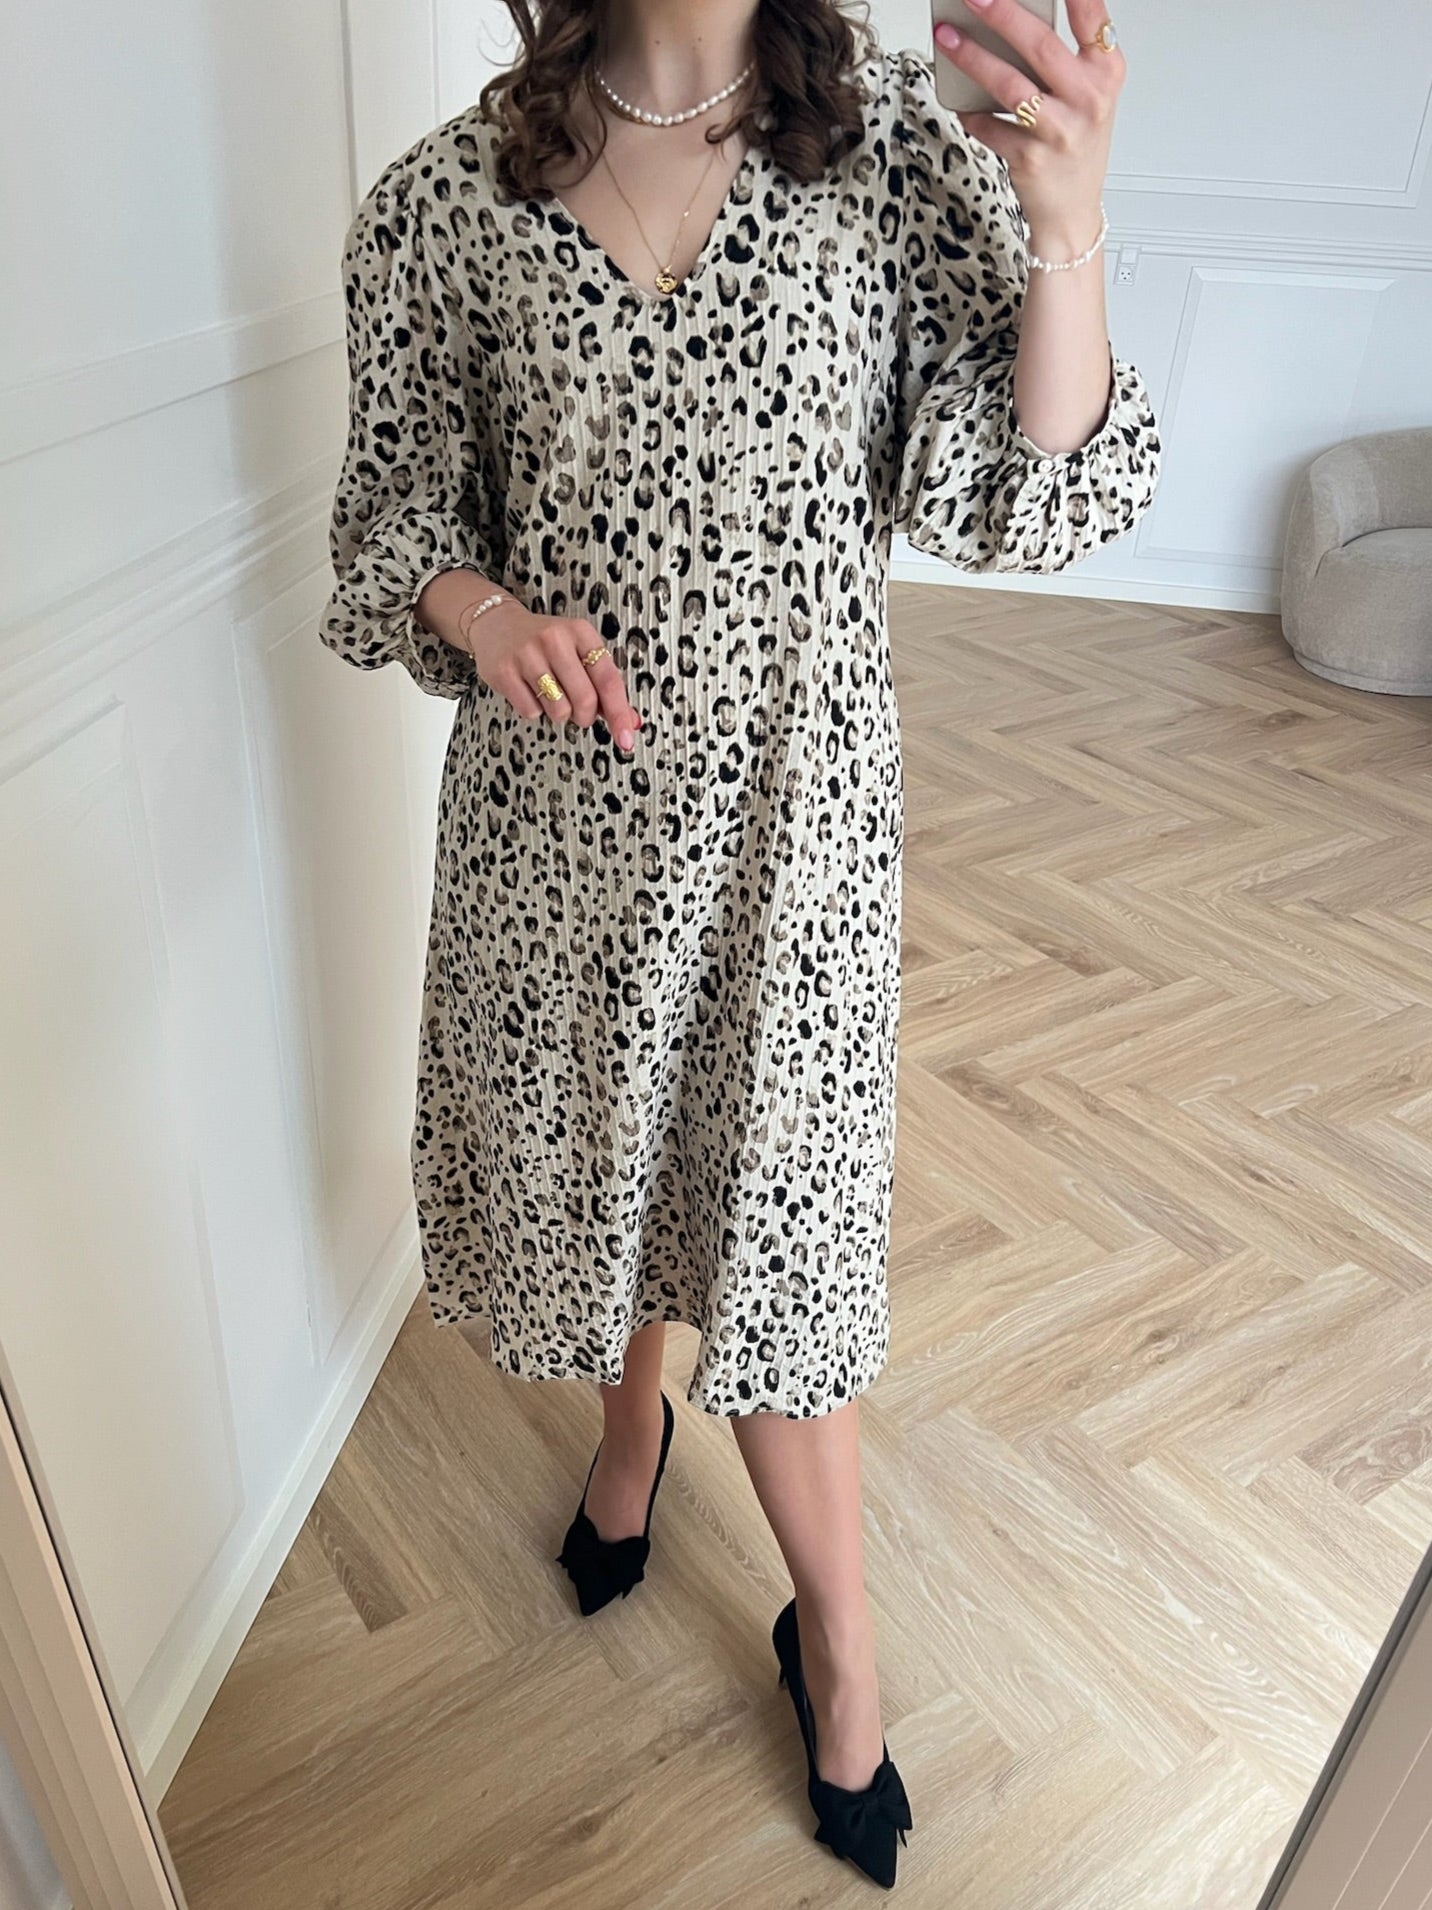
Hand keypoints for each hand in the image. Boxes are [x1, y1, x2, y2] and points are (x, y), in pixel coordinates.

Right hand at [464, 599, 644, 752]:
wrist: (496, 624)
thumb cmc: (544, 644)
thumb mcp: (578, 653)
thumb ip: (604, 688)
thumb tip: (630, 722)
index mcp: (580, 632)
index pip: (609, 679)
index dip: (620, 712)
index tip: (625, 736)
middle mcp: (555, 639)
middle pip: (585, 700)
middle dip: (585, 716)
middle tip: (578, 710)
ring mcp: (527, 654)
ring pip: (559, 710)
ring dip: (559, 713)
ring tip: (550, 694)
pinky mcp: (504, 671)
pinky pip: (531, 711)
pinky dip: (534, 710)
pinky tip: (529, 690)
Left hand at [934, 0, 1124, 254]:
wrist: (1071, 212)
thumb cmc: (1076, 145)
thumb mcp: (1088, 95)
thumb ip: (1066, 56)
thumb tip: (1011, 17)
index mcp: (1107, 71)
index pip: (1092, 15)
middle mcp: (1088, 99)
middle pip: (1040, 44)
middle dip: (1000, 14)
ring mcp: (1060, 131)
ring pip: (1009, 85)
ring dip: (972, 58)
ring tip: (946, 38)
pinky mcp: (1030, 159)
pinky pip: (989, 126)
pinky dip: (970, 113)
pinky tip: (962, 103)